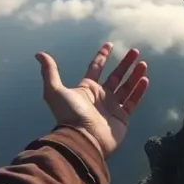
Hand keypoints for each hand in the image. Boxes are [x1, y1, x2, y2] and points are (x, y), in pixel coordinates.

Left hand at [34, 42, 148, 158]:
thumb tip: (39, 54)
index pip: (96, 68)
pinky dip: (139, 91)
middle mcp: (101, 97)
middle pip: (116, 76)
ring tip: (143, 64)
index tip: (110, 44)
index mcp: (87, 89)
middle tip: (134, 51)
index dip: (102, 55)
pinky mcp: (122, 118)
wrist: (82, 140)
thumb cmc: (69, 115)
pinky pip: (133, 101)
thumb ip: (50, 72)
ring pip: (127, 87)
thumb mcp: (55, 91)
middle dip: (125, 63)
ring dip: (135, 75)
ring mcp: (113, 108)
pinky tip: (144, 79)